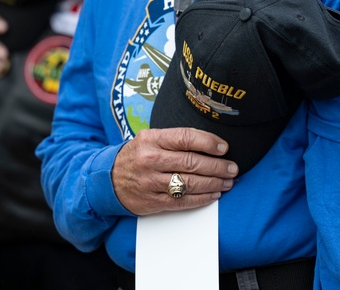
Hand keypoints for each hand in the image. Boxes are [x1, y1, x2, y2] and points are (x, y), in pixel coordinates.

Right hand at [112, 127, 237, 214]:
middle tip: (232, 168)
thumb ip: (175, 138)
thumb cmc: (136, 155)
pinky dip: (202, 199)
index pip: (186, 138)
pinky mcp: (152, 201)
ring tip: (227, 182)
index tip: (224, 148)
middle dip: (217, 166)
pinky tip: (214, 194)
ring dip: (213, 183)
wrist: (107, 179)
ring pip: (189, 183)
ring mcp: (150, 182)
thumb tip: (210, 142)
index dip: (209, 142)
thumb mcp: (150, 139)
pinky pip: (182, 201)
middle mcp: (150, 160)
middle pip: (191, 162)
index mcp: (152, 139)